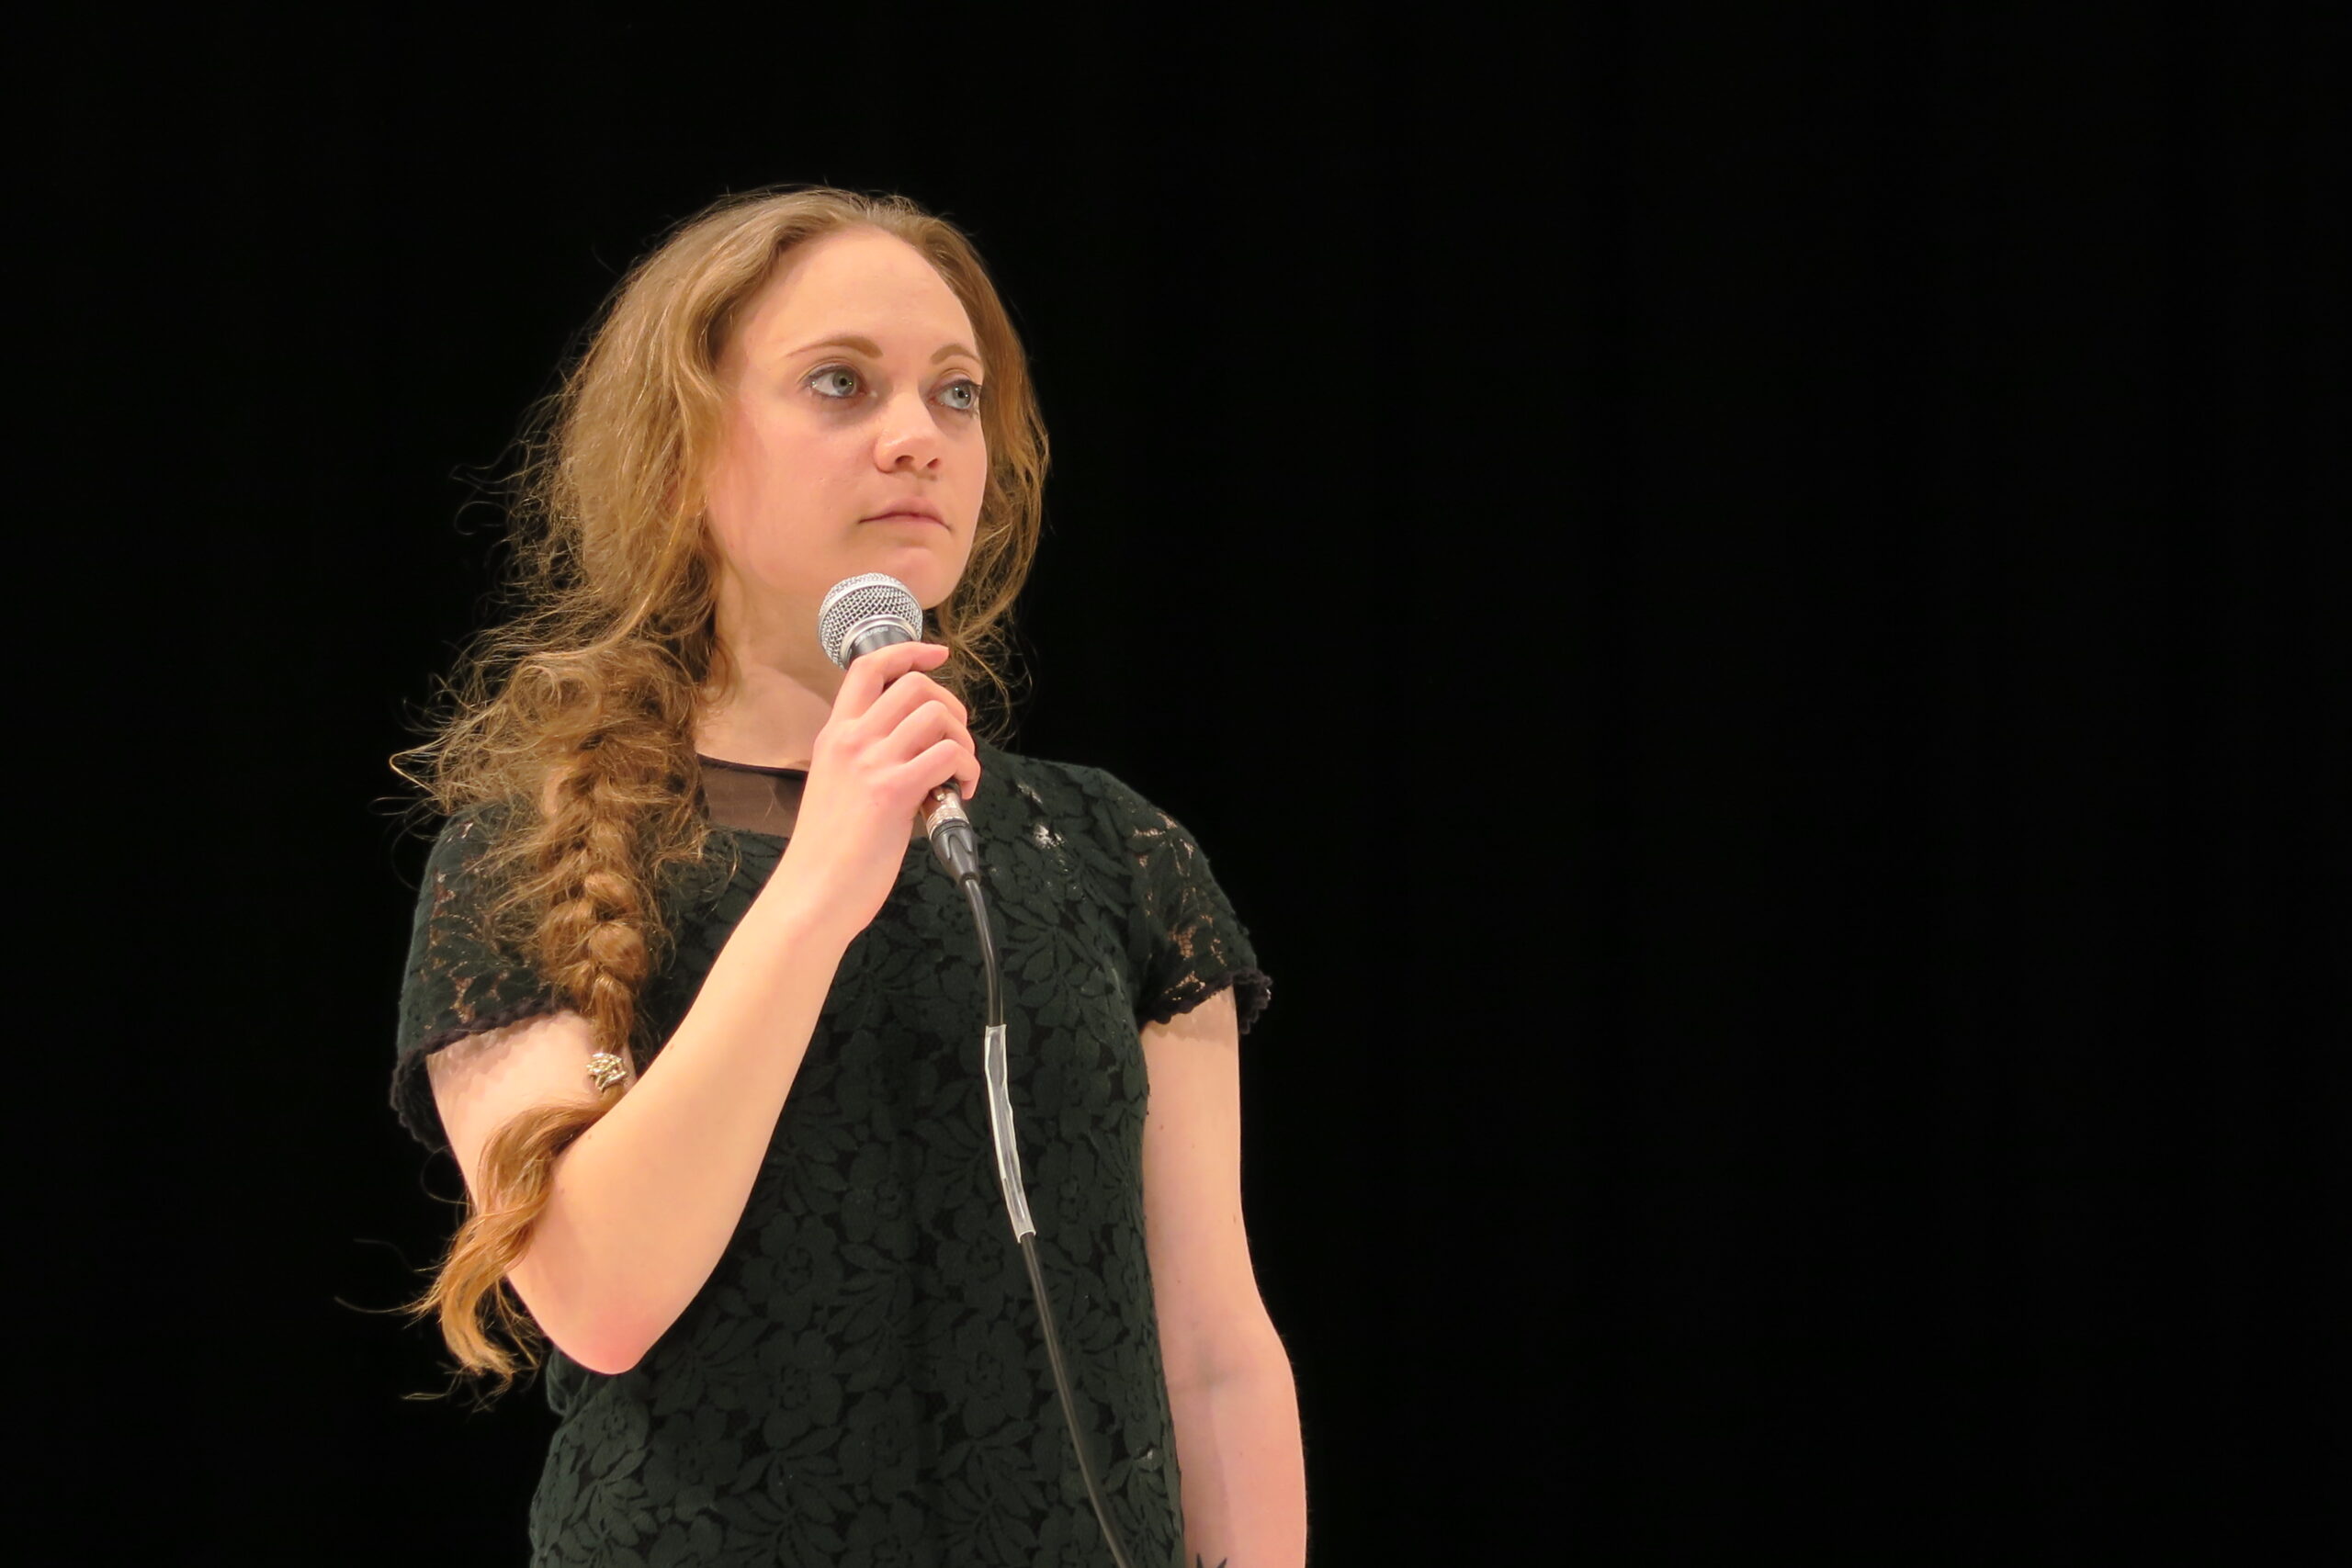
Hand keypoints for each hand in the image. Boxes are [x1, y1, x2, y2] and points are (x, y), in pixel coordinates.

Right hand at [777, 640, 978, 939]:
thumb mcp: (835, 786)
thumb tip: (917, 752)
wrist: (812, 893)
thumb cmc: (827, 851)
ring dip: (963, 741)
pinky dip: (967, 770)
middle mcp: (851, 739)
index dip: (909, 651)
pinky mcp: (893, 791)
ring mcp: (871, 763)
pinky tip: (960, 792)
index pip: (868, 668)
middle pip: (916, 686)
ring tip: (959, 772)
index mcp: (834, 735)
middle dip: (951, 707)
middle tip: (955, 740)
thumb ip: (865, 759)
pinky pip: (949, 756)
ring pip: (937, 715)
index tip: (938, 654)